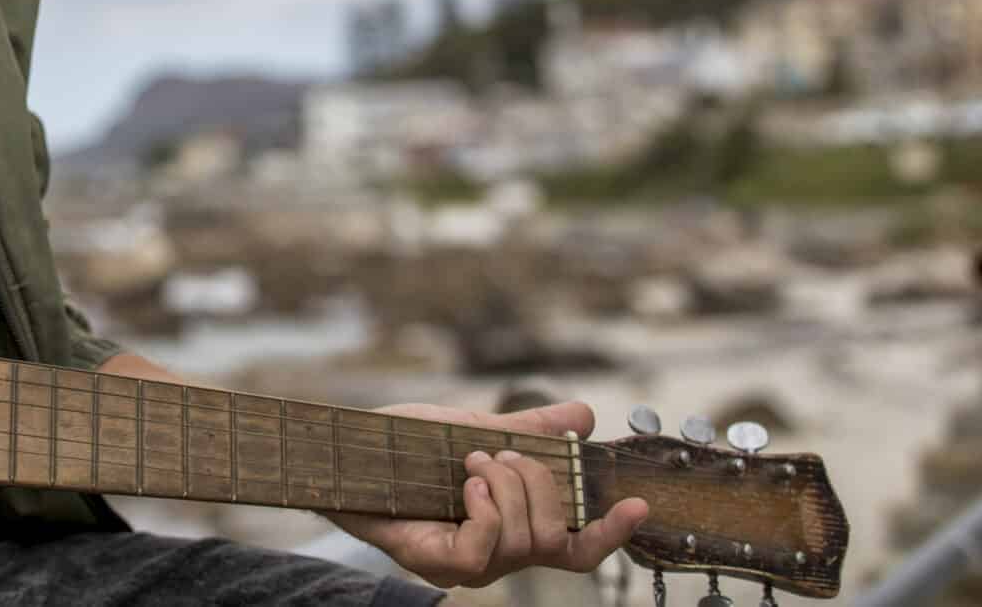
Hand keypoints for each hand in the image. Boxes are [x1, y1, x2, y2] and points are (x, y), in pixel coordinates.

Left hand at [329, 400, 647, 587]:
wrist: (345, 448)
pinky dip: (484, 510)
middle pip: (556, 537)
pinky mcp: (435, 563)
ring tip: (471, 462)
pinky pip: (484, 551)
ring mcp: (466, 565)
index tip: (637, 503)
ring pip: (526, 541)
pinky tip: (467, 485)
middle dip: (537, 483)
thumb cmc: (404, 445)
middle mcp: (497, 555)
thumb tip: (583, 415)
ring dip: (506, 488)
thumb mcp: (474, 427)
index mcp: (514, 528)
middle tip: (495, 454)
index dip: (612, 532)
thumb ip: (530, 430)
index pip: (578, 548)